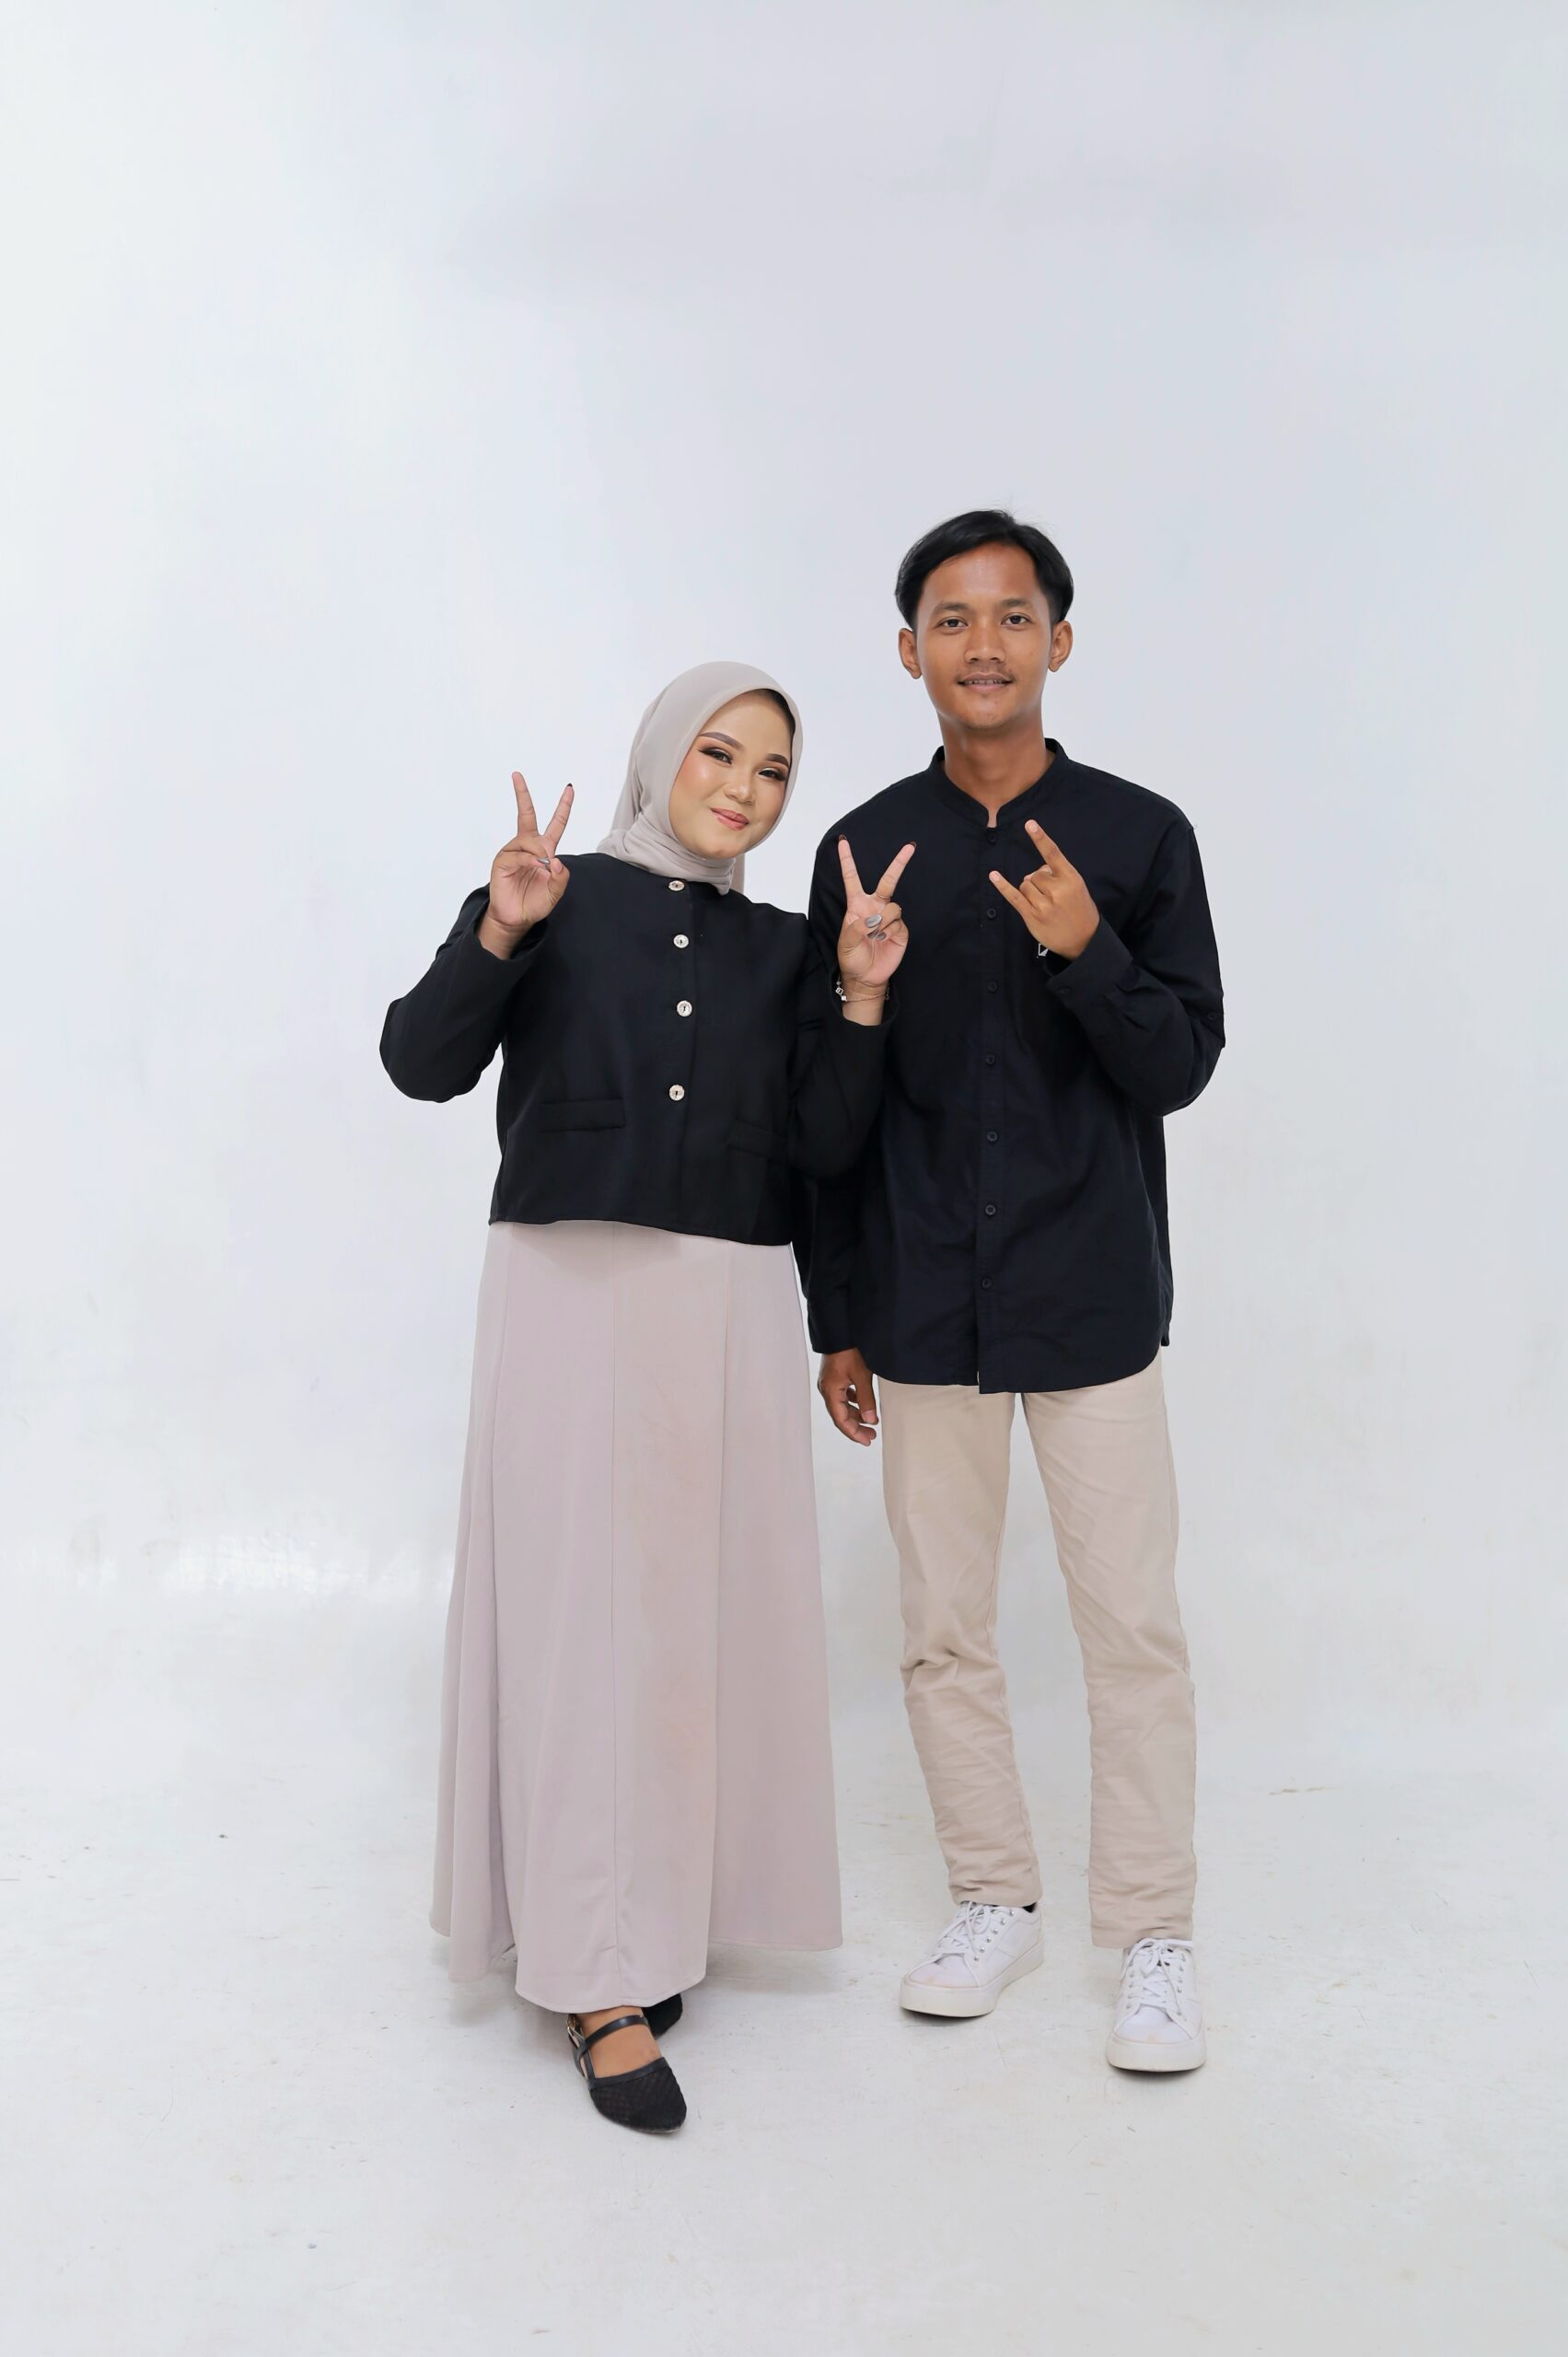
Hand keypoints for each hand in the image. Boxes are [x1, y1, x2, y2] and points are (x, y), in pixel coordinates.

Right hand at [479, 773, 573, 955]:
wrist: (516, 918)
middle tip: (516, 775)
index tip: (569, 788)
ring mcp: (513, 851)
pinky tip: (534, 867)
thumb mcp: (556, 891)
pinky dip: (529, 860)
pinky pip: (519, 853)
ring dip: (539, 851)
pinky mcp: (502, 860)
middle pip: (526, 815)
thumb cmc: (535, 903)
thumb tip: (554, 859)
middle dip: (522, 794)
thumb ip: (561, 876)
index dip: (563, 806)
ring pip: (530, 839)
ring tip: (542, 867)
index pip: (556, 824)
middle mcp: (528, 847)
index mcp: (544, 851)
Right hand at [818, 1348, 878, 1445]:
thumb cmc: (848, 1351)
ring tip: (871, 1421)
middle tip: (872, 1436)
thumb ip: (866, 1399)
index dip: (854, 1433)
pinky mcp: (833, 1377)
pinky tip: (862, 1403)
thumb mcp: (862, 1376)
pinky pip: (842, 1396)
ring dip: (856, 1415)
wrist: (839, 1331)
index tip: (867, 1440)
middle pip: (841, 1416)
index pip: (841, 1420)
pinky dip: (853, 1402)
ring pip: (842, 1406)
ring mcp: (829, 1384)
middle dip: (856, 1427)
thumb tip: (871, 1419)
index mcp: (831, 1392)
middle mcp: (826, 1390)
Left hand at [836, 837, 914, 1002]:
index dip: (847, 860)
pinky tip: (882, 941)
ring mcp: (889, 918)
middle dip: (899, 863)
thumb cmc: (851, 958)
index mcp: (857, 905)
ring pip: (893, 907)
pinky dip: (888, 931)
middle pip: (888, 880)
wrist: (865, 977)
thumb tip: (872, 918)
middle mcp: (875, 907)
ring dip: (882, 921)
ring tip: (874, 936)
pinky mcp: (900, 930)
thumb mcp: (845, 943)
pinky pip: (897, 922)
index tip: (843, 842)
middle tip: (910, 847)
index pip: (852, 878)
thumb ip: (855, 927)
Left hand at [990, 820, 1098, 958]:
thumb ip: (1058, 875)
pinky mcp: (1032, 916)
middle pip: (1034, 873)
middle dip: (1039, 881)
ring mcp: (1044, 905)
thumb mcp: (1077, 888)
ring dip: (1030, 891)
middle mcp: (1057, 890)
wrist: (1084, 941)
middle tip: (1052, 896)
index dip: (1040, 838)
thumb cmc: (1079, 910)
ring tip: (1044, 904)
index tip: (1029, 824)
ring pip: (1024, 884)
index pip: (1053, 854)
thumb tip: (1035, 872)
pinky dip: (1002, 886)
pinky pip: (1013, 897)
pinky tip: (994, 875)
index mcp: (1071, 879)